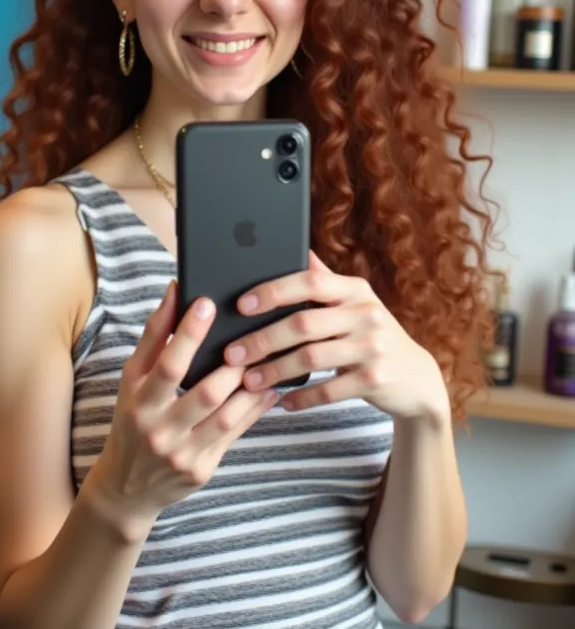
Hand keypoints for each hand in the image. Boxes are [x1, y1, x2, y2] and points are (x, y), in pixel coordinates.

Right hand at [88, 281, 276, 539]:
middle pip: (205, 393)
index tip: (207, 303)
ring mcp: (183, 454)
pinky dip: (255, 409)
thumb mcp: (132, 379)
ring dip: (252, 387)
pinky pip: (235, 434)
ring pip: (227, 416)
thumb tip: (175, 291)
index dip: (188, 333)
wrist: (126, 488)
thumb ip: (154, 336)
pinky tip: (268, 389)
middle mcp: (160, 431)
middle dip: (232, 365)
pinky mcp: (203, 469)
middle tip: (251, 339)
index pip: (167, 365)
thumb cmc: (132, 419)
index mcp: (139, 403)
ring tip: (268, 361)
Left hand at [224, 253, 448, 421]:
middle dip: (263, 339)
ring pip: (311, 358)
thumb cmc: (372, 335)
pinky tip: (282, 402)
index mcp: (354, 289)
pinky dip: (302, 397)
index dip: (273, 291)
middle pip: (303, 323)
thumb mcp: (354, 303)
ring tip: (249, 381)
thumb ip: (325, 280)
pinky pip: (329, 390)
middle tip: (232, 354)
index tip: (241, 305)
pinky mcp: (376, 379)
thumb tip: (296, 248)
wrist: (417, 378)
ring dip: (274, 371)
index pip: (310, 281)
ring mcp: (372, 347)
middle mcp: (365, 313)